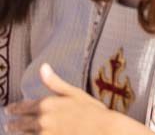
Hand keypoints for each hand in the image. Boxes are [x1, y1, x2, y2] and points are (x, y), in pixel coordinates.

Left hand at [4, 63, 132, 133]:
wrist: (104, 130)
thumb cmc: (92, 111)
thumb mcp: (74, 93)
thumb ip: (55, 82)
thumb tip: (43, 67)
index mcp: (47, 104)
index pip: (23, 107)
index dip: (14, 109)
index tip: (8, 110)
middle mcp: (42, 121)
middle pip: (20, 124)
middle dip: (13, 125)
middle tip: (8, 126)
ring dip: (19, 133)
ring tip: (17, 133)